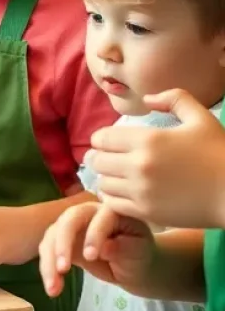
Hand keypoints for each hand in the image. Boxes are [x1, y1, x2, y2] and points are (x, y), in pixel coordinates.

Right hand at [39, 201, 155, 298]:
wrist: (131, 264)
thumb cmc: (139, 253)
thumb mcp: (140, 251)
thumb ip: (126, 247)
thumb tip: (104, 248)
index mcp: (109, 211)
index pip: (98, 217)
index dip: (93, 234)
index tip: (91, 257)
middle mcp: (86, 214)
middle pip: (67, 221)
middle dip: (62, 244)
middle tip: (63, 269)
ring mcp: (70, 227)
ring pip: (52, 237)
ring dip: (49, 262)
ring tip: (54, 289)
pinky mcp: (61, 242)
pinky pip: (48, 252)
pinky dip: (47, 269)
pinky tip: (53, 288)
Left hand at [90, 88, 224, 228]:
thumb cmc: (220, 153)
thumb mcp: (200, 118)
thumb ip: (173, 99)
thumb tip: (148, 99)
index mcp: (147, 140)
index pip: (101, 138)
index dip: (102, 139)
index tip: (109, 142)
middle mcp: (138, 165)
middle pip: (97, 161)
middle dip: (101, 158)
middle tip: (110, 159)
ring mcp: (140, 190)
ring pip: (102, 183)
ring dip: (106, 178)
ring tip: (117, 176)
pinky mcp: (146, 212)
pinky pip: (112, 204)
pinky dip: (113, 197)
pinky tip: (122, 192)